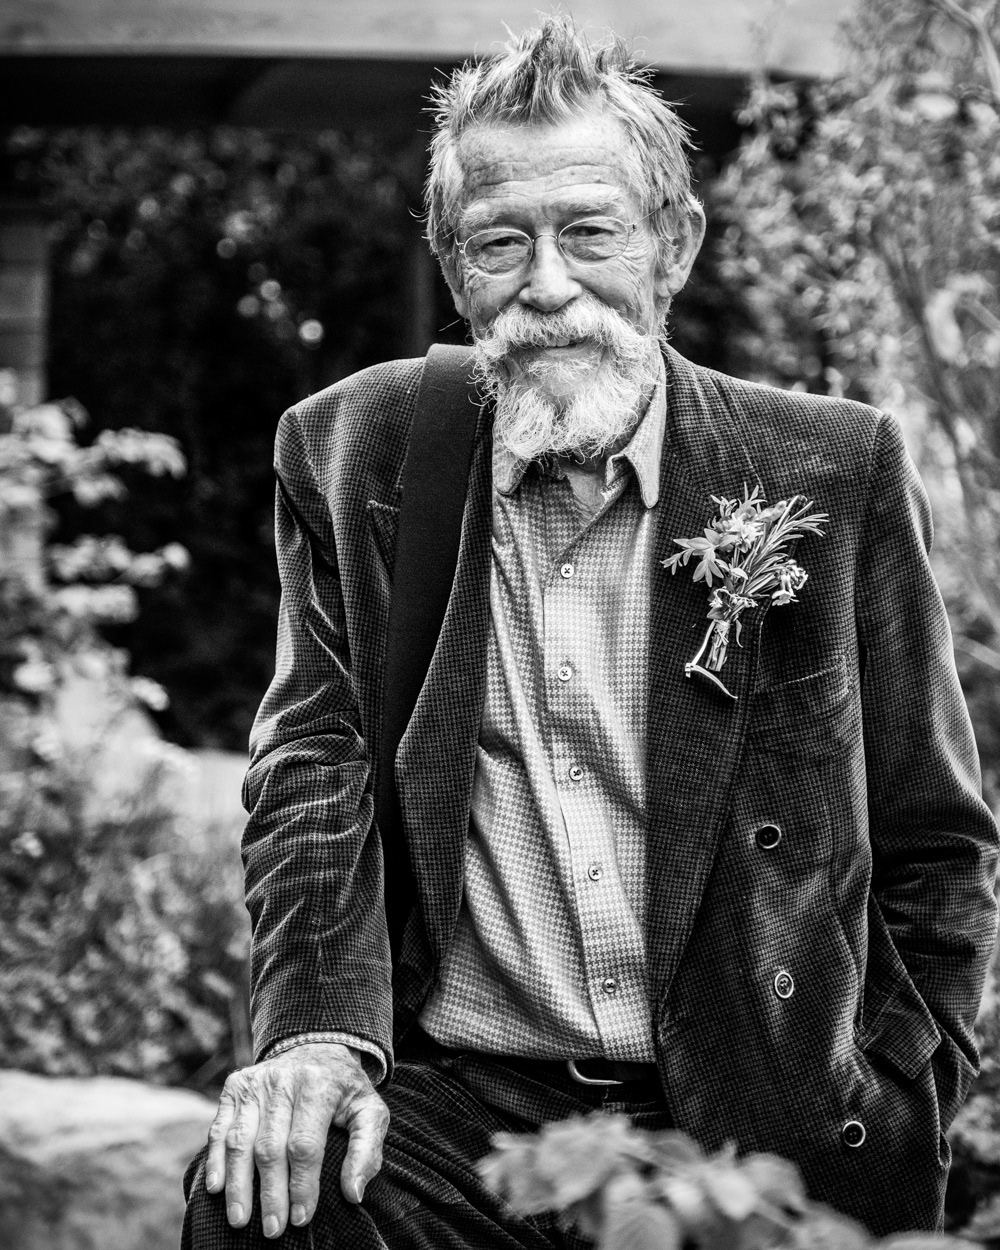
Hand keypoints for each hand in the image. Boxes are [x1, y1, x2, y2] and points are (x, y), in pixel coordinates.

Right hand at [205, 1042, 388, 1238]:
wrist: (319, 1049)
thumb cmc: (345, 1091)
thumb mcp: (370, 1111)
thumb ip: (367, 1150)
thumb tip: (353, 1193)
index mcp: (318, 1085)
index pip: (305, 1145)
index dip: (302, 1185)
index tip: (301, 1218)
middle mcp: (283, 1079)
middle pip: (270, 1147)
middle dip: (270, 1193)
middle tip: (273, 1229)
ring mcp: (256, 1080)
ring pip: (240, 1140)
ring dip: (238, 1184)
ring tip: (241, 1220)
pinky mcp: (236, 1084)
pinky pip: (220, 1126)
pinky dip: (216, 1158)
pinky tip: (217, 1187)